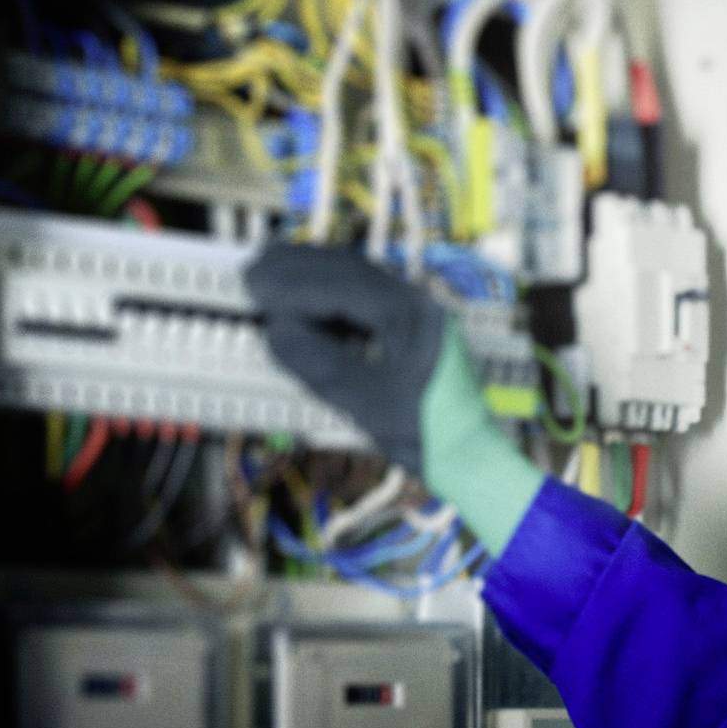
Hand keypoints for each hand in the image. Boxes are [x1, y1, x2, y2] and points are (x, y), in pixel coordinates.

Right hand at [246, 242, 445, 472]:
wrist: (474, 459)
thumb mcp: (367, 404)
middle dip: (296, 268)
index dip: (291, 284)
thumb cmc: (429, 436)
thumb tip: (277, 329)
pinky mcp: (415, 329)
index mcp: (411, 317)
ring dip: (312, 276)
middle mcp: (418, 305)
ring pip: (356, 278)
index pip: (340, 284)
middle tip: (252, 272)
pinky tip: (308, 305)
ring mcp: (419, 314)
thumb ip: (319, 363)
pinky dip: (330, 294)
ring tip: (271, 280)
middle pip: (348, 269)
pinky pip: (366, 297)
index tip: (252, 287)